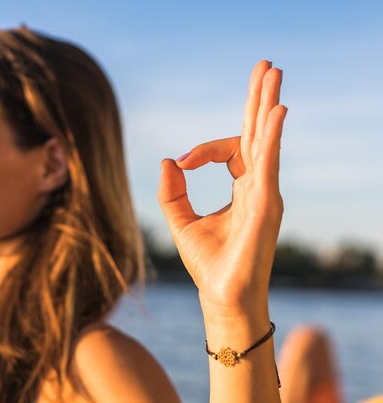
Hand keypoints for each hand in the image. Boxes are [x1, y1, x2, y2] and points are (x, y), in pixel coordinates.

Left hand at [158, 60, 286, 317]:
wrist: (221, 296)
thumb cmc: (208, 263)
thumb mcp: (181, 221)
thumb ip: (173, 191)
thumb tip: (167, 159)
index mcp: (241, 188)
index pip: (231, 149)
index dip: (204, 148)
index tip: (182, 162)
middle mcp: (258, 186)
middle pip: (259, 134)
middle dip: (259, 99)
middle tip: (265, 66)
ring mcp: (266, 195)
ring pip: (268, 142)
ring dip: (268, 106)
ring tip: (272, 74)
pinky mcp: (266, 207)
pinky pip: (269, 165)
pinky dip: (273, 138)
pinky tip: (275, 112)